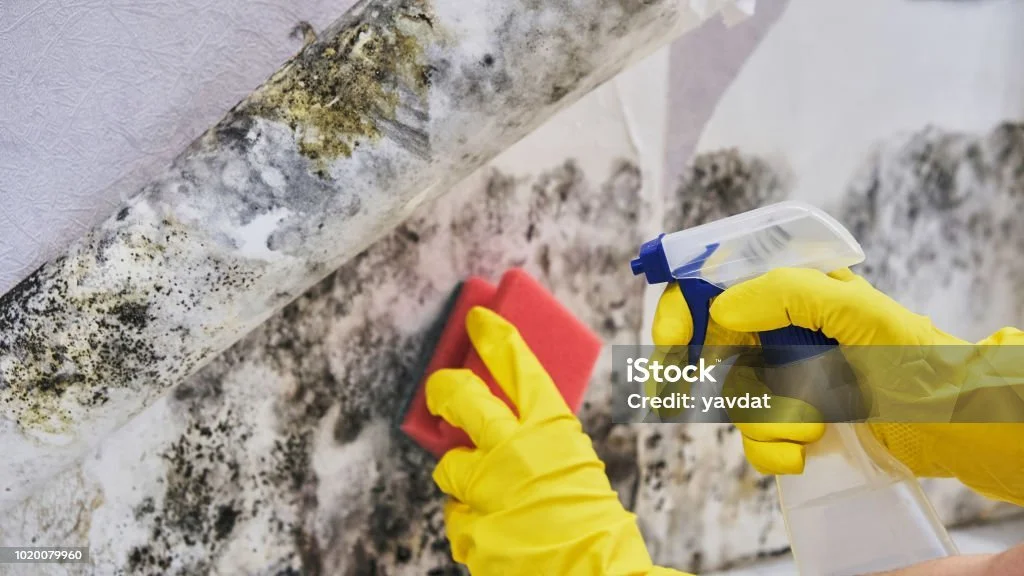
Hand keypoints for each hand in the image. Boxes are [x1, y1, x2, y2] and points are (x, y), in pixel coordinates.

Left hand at [427, 306, 688, 575]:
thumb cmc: (594, 525)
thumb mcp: (577, 465)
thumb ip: (541, 442)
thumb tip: (507, 425)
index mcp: (552, 430)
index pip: (518, 367)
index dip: (495, 338)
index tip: (478, 320)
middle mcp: (515, 452)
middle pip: (461, 399)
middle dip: (444, 389)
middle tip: (440, 390)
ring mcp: (489, 491)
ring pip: (449, 467)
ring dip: (464, 481)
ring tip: (492, 498)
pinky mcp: (471, 529)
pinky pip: (457, 518)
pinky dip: (472, 525)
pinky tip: (498, 533)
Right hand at [654, 268, 1023, 505]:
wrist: (956, 428)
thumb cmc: (919, 361)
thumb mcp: (859, 312)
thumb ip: (788, 293)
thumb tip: (722, 310)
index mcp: (796, 291)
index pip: (718, 286)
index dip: (682, 308)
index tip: (669, 339)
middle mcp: (784, 331)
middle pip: (712, 346)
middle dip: (702, 374)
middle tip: (668, 391)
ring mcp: (788, 378)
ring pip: (735, 399)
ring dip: (765, 419)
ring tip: (813, 424)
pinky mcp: (796, 420)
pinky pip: (756, 439)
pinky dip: (773, 450)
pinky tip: (804, 452)